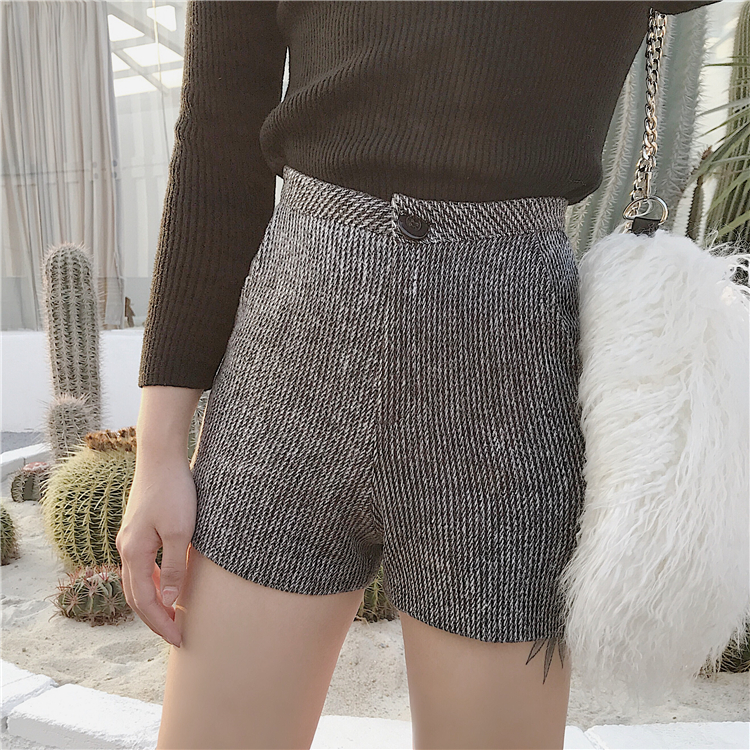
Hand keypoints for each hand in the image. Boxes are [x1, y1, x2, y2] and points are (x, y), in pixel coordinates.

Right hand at [116, 456, 196, 647]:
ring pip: (136, 580)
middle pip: (135, 595)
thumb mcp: (181, 531)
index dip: (161, 623)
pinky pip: (141, 564)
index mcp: (134, 552)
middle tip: (176, 635)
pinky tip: (168, 583)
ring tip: (172, 615)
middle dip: (154, 618)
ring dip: (152, 601)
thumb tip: (168, 601)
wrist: (161, 456)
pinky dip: (153, 581)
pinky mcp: (138, 527)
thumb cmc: (174, 490)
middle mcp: (126, 547)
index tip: (179, 639)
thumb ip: (175, 567)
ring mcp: (130, 537)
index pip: (144, 600)